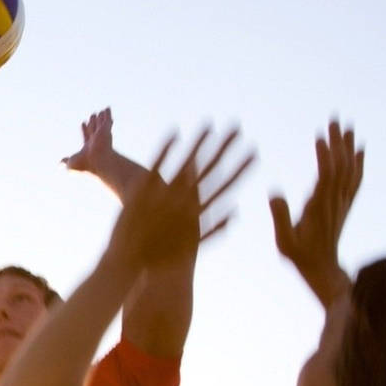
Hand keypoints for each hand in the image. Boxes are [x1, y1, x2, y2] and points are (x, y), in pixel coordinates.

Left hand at [60, 107, 115, 175]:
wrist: (97, 162)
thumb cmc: (85, 164)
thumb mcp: (71, 163)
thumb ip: (66, 161)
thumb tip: (60, 163)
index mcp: (89, 148)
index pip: (87, 136)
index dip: (85, 130)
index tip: (83, 123)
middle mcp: (96, 141)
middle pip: (94, 129)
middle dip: (93, 123)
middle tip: (93, 115)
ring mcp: (102, 136)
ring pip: (101, 125)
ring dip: (101, 118)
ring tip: (101, 111)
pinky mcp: (106, 130)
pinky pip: (107, 120)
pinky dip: (107, 114)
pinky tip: (107, 108)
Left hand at [110, 126, 253, 269]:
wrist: (130, 263)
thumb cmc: (161, 257)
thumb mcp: (193, 243)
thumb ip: (215, 228)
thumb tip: (235, 215)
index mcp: (199, 213)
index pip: (226, 185)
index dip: (241, 167)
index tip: (255, 151)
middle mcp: (185, 202)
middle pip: (211, 169)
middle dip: (226, 147)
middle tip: (238, 128)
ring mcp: (164, 195)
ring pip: (186, 162)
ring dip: (198, 142)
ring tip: (210, 123)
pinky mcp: (143, 191)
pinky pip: (157, 165)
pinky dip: (167, 148)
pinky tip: (176, 131)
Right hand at [271, 119, 363, 306]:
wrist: (323, 270)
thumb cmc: (300, 256)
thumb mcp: (284, 242)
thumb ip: (280, 218)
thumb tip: (275, 194)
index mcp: (319, 207)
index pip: (326, 176)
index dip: (326, 156)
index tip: (321, 137)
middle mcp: (334, 202)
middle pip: (340, 166)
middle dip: (338, 142)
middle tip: (335, 120)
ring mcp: (342, 203)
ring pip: (350, 171)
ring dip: (349, 148)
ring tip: (348, 127)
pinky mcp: (344, 206)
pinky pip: (355, 181)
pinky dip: (359, 164)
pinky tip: (360, 150)